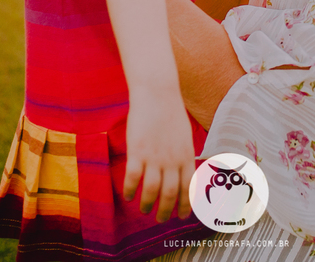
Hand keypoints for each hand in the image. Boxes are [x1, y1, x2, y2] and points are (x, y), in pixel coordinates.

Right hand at [123, 94, 196, 221]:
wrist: (157, 94)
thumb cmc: (171, 113)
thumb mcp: (185, 137)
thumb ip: (184, 156)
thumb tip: (184, 173)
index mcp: (186, 156)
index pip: (188, 188)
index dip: (184, 205)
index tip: (181, 216)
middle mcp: (172, 160)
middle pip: (169, 194)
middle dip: (165, 211)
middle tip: (160, 220)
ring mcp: (154, 156)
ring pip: (151, 190)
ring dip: (147, 204)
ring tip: (144, 210)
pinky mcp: (137, 151)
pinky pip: (132, 178)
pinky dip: (130, 190)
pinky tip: (127, 196)